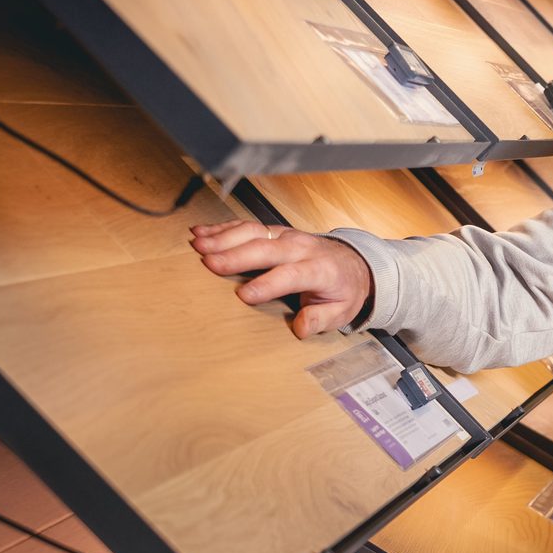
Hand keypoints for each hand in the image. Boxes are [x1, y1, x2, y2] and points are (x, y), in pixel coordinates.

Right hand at [189, 220, 373, 338]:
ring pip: (254, 232)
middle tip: (209, 263)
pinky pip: (248, 226)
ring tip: (199, 244)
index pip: (291, 275)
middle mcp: (301, 248)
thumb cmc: (343, 289)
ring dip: (224, 237)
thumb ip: (321, 320)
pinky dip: (223, 228)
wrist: (353, 264)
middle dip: (236, 255)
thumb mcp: (341, 311)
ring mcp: (287, 236)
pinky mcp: (275, 231)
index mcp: (319, 269)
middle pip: (266, 248)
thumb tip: (301, 327)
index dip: (268, 284)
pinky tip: (203, 232)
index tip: (244, 295)